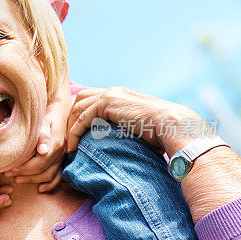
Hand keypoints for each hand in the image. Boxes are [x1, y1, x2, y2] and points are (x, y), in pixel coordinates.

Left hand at [4, 92, 68, 191]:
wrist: (60, 112)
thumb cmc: (47, 116)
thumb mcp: (43, 121)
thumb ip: (42, 135)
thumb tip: (43, 151)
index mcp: (54, 144)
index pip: (38, 162)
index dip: (23, 168)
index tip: (9, 168)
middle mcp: (60, 153)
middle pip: (41, 170)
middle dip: (23, 174)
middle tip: (7, 174)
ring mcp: (61, 158)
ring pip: (48, 175)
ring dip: (32, 180)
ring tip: (17, 180)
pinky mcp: (61, 160)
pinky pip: (58, 176)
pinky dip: (50, 184)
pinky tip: (40, 189)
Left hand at [66, 87, 203, 154]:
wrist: (173, 124)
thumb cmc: (162, 131)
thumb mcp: (138, 125)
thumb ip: (124, 125)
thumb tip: (119, 140)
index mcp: (121, 95)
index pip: (90, 99)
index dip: (79, 116)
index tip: (75, 136)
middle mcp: (113, 92)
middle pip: (79, 100)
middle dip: (71, 119)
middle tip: (68, 140)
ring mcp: (110, 95)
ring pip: (77, 108)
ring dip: (70, 127)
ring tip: (69, 147)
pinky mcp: (107, 104)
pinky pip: (82, 118)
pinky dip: (74, 133)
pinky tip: (73, 148)